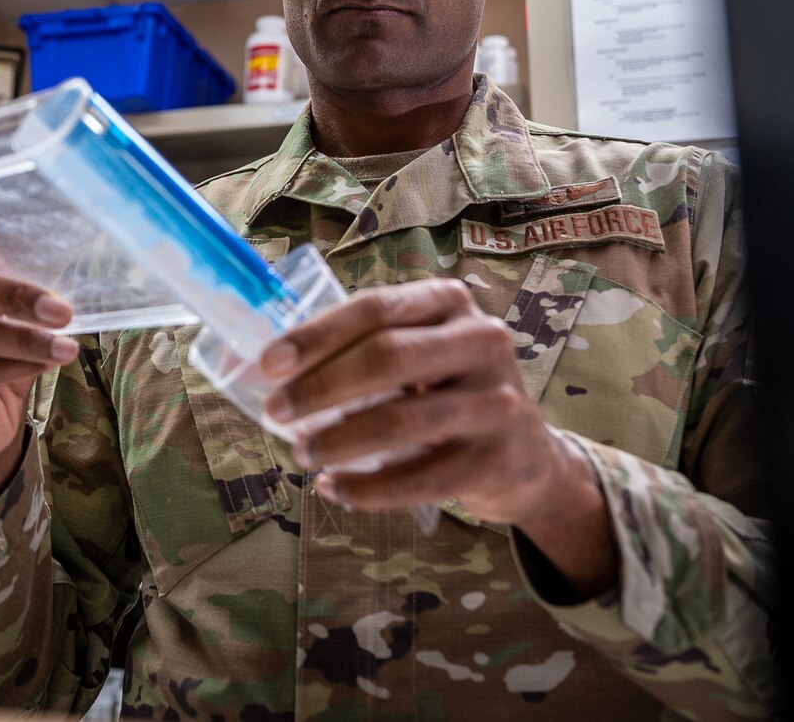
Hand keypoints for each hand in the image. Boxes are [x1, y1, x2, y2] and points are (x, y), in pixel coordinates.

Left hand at [259, 277, 616, 596]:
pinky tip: (334, 489)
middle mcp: (481, 341)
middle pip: (387, 357)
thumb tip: (266, 365)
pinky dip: (369, 488)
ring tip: (301, 454)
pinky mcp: (496, 458)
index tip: (269, 364)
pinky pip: (421, 478)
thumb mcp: (422, 353)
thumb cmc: (448, 393)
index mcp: (449, 304)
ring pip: (401, 420)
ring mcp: (495, 401)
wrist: (527, 456)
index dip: (318, 335)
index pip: (376, 309)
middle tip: (276, 412)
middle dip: (321, 386)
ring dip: (339, 440)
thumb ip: (364, 349)